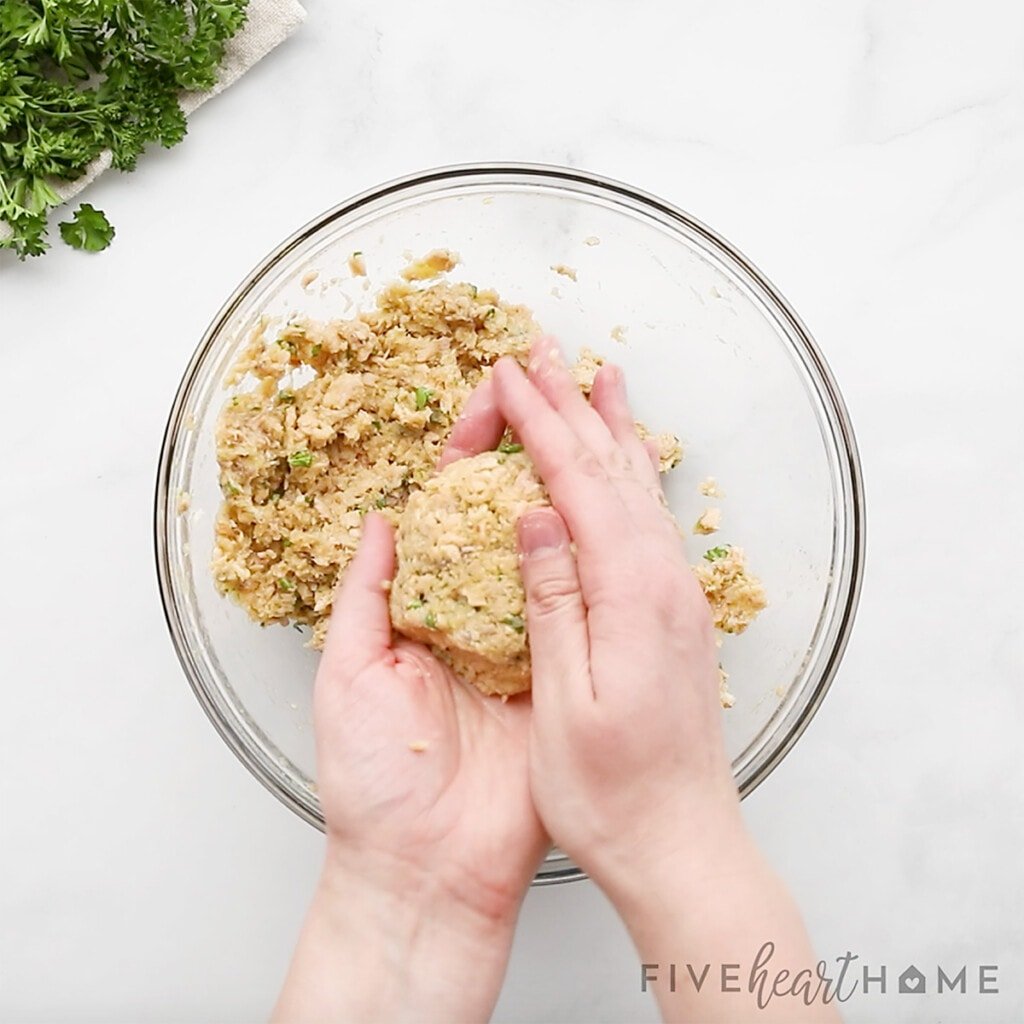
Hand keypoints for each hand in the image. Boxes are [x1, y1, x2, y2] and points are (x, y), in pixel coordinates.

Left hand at [274, 387, 547, 1022]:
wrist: (427, 871)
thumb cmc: (373, 781)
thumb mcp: (349, 673)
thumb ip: (366, 594)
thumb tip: (382, 522)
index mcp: (423, 608)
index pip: (448, 509)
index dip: (467, 449)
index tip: (489, 397)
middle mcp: (478, 615)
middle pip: (507, 517)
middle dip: (528, 452)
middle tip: (552, 389)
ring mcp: (526, 644)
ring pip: (550, 555)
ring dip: (567, 495)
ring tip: (588, 429)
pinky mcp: (562, 677)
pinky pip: (579, 613)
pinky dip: (593, 566)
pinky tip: (608, 516)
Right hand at [479, 336, 745, 895]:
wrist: (683, 844)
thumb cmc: (613, 794)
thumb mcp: (563, 702)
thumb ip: (553, 600)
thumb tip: (534, 515)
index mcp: (631, 596)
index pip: (575, 484)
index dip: (537, 423)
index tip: (506, 375)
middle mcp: (665, 583)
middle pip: (612, 470)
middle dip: (572, 404)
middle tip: (545, 349)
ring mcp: (678, 597)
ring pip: (638, 489)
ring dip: (611, 429)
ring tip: (600, 379)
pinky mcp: (677, 615)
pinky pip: (651, 521)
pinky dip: (632, 477)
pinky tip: (628, 468)